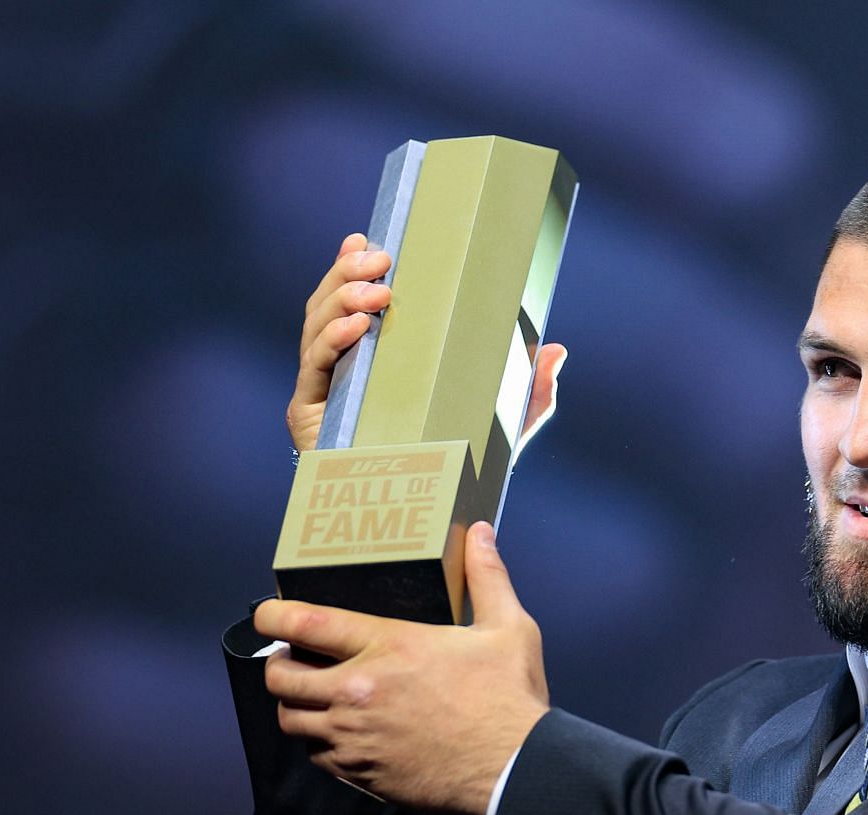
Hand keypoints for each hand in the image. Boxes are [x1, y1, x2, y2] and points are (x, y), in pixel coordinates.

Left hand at [255, 522, 550, 814]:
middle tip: (292, 661)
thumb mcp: (508, 629)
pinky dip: (320, 744)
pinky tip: (341, 735)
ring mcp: (355, 736)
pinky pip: (317, 757)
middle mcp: (359, 691)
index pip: (306, 623)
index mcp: (389, 646)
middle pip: (280, 678)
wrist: (515, 771)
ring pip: (291, 722)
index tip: (267, 614)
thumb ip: (488, 577)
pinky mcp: (361, 773)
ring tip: (313, 699)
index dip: (273, 616)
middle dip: (278, 666)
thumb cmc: (510, 699)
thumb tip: (480, 533)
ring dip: (296, 707)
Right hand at [286, 233, 569, 452]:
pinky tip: (356, 328)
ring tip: (376, 293)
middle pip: (329, 303)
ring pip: (316, 325)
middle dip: (348, 274)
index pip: (356, 299)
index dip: (351, 264)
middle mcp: (343, 366)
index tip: (364, 238)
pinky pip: (314, 366)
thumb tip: (558, 352)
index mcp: (376, 356)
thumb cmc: (454, 467)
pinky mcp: (309, 413)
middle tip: (379, 258)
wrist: (418, 522)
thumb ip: (529, 391)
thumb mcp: (498, 424)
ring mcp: (323, 388)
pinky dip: (331, 340)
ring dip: (341, 299)